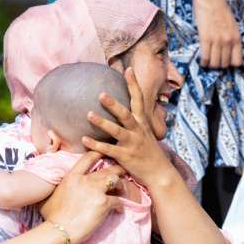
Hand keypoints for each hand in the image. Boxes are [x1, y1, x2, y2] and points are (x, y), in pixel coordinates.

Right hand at [40, 151, 123, 243]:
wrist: (59, 230)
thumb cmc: (52, 217)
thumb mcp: (50, 197)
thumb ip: (57, 190)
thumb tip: (54, 190)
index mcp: (72, 177)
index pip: (88, 158)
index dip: (98, 153)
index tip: (105, 153)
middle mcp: (85, 180)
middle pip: (107, 169)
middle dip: (117, 169)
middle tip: (122, 171)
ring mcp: (96, 191)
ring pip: (116, 180)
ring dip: (121, 185)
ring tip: (123, 190)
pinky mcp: (104, 203)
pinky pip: (118, 201)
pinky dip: (119, 205)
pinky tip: (118, 210)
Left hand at [84, 68, 180, 190]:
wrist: (160, 173)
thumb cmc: (149, 152)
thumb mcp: (146, 133)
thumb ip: (137, 122)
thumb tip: (126, 110)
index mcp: (142, 123)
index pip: (139, 100)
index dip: (134, 84)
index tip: (128, 70)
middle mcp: (138, 131)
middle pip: (126, 114)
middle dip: (113, 104)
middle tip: (100, 94)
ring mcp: (132, 144)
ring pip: (117, 131)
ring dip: (102, 122)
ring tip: (89, 114)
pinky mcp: (126, 157)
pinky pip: (109, 150)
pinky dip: (96, 145)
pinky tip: (84, 139)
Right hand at [194, 0, 242, 68]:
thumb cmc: (220, 8)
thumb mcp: (232, 24)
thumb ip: (231, 37)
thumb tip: (228, 49)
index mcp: (236, 37)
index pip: (237, 61)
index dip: (231, 64)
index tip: (226, 62)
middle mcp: (228, 41)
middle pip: (225, 64)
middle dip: (219, 65)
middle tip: (214, 61)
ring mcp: (217, 40)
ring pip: (215, 63)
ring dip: (211, 65)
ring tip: (208, 62)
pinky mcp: (205, 38)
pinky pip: (205, 57)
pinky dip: (203, 62)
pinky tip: (202, 60)